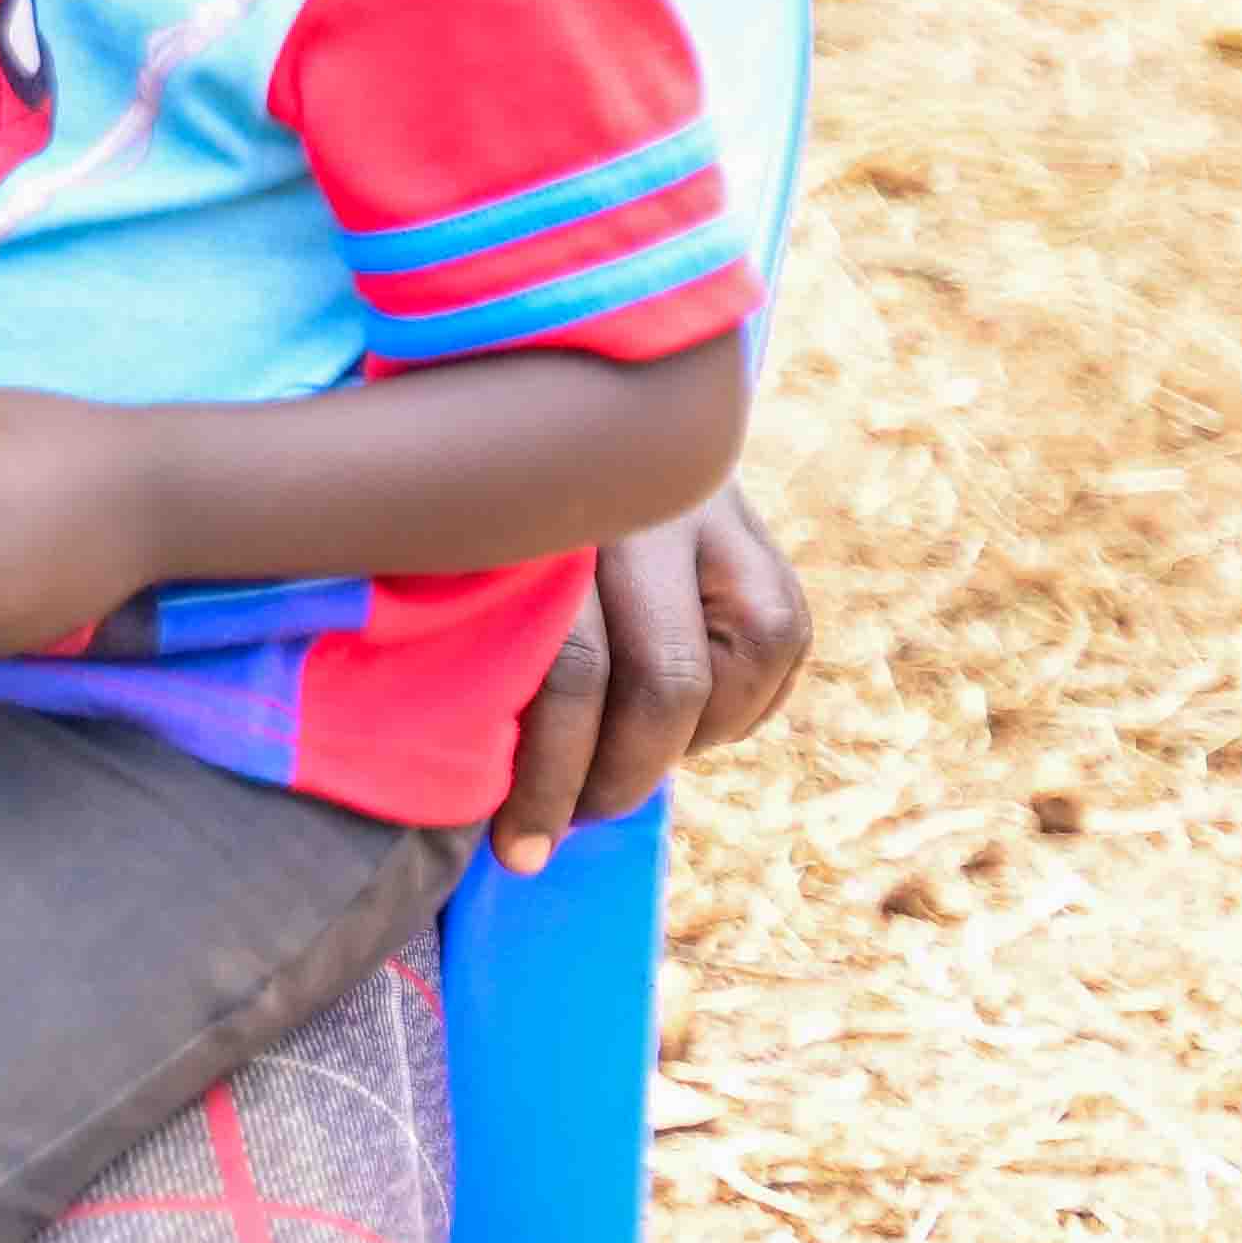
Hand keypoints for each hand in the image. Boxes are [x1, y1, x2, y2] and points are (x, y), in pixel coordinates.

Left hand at [486, 480, 810, 872]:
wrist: (575, 394)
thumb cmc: (487, 506)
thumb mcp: (465, 545)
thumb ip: (482, 626)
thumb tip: (465, 772)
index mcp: (553, 507)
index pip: (569, 668)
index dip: (544, 778)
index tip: (515, 849)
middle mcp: (645, 507)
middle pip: (662, 682)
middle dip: (617, 781)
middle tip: (568, 827)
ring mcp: (716, 515)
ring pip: (732, 678)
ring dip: (678, 749)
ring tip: (614, 770)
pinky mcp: (764, 537)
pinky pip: (776, 651)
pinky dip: (731, 712)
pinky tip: (684, 725)